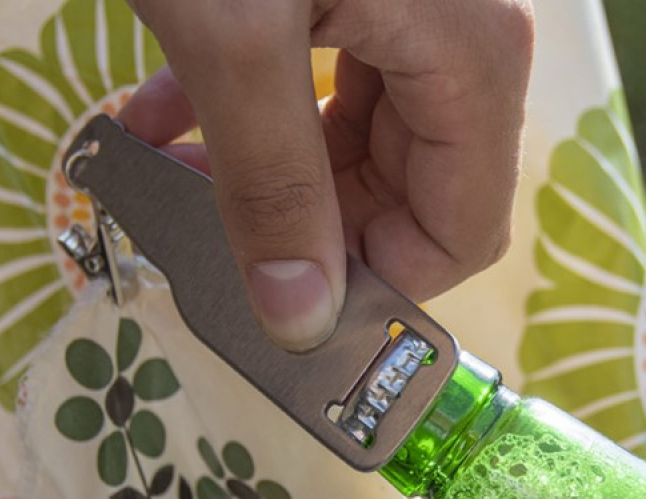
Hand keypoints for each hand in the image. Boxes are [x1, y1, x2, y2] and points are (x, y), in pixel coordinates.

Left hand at [120, 0, 534, 349]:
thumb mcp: (234, 33)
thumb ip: (270, 186)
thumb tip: (297, 322)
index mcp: (471, 53)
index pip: (463, 229)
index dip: (385, 284)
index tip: (296, 310)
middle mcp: (462, 41)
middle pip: (411, 196)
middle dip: (311, 234)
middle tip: (218, 245)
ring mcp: (413, 16)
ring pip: (362, 155)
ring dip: (269, 184)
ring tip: (176, 180)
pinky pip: (328, 95)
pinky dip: (256, 124)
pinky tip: (174, 127)